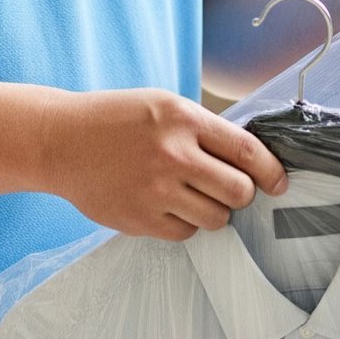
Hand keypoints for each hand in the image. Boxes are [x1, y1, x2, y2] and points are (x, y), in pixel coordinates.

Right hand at [38, 88, 287, 240]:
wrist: (60, 141)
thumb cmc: (115, 120)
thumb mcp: (164, 105)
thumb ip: (204, 130)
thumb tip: (249, 161)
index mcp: (183, 120)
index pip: (247, 151)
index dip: (271, 172)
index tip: (279, 183)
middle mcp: (172, 155)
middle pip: (238, 191)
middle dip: (242, 194)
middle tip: (230, 189)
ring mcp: (155, 190)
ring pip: (216, 218)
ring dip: (213, 210)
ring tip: (193, 195)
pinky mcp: (139, 219)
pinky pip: (185, 233)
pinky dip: (184, 223)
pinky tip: (167, 204)